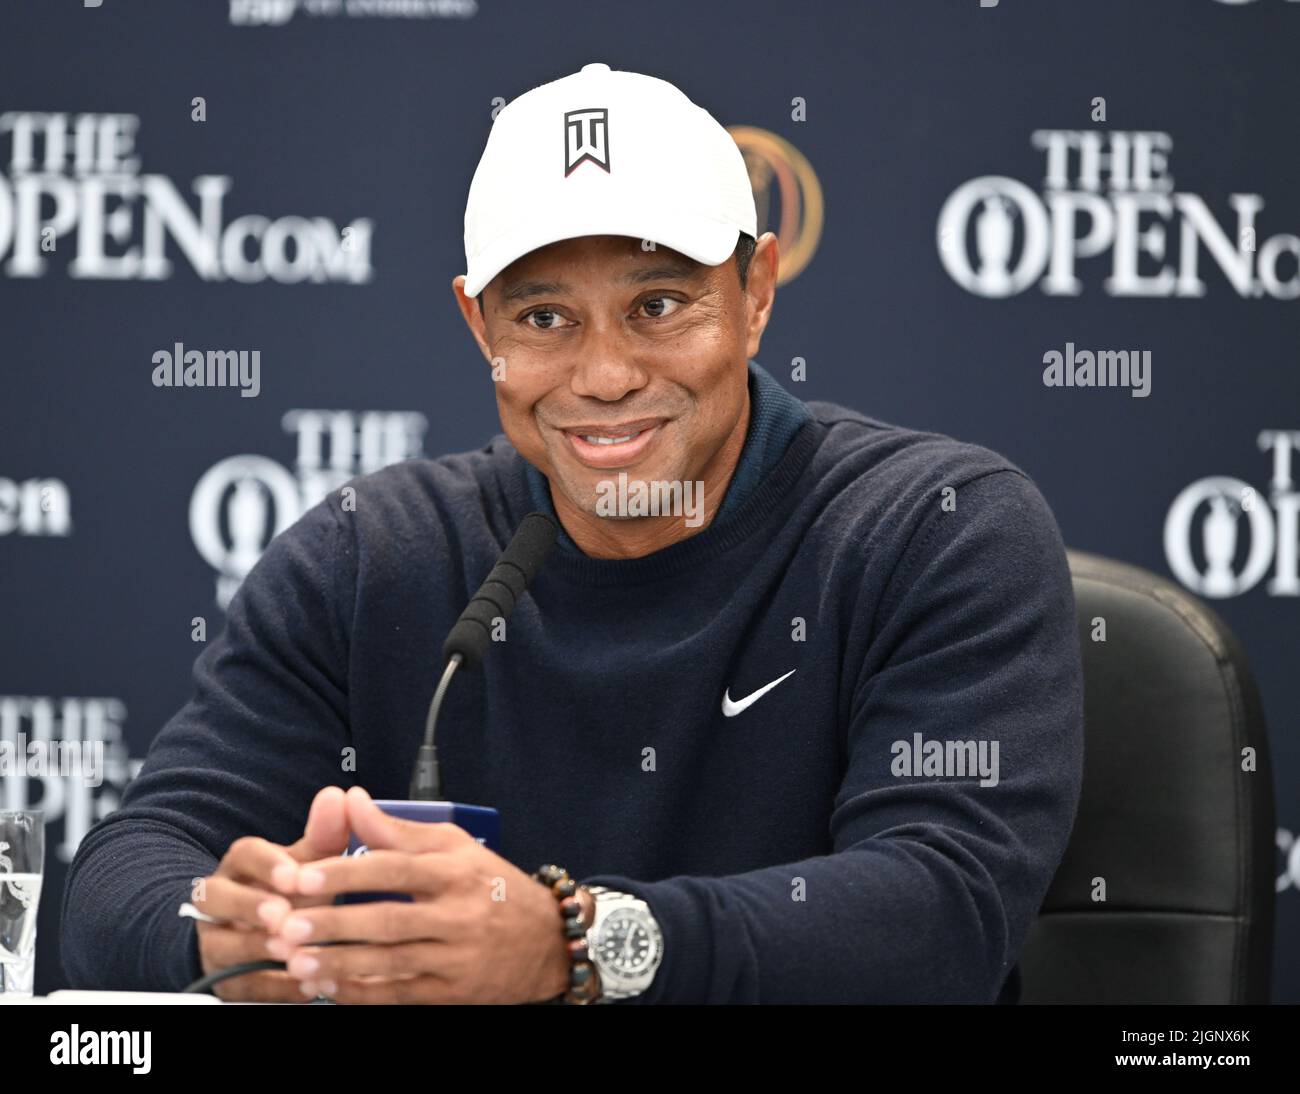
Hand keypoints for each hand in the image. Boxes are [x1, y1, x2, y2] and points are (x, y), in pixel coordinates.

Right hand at [193, 786, 350, 1001]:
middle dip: (248, 907)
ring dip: (256, 949)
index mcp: (242, 864)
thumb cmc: (289, 890)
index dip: (267, 865)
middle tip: (281, 916)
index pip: (244, 855)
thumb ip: (324, 834)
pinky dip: (272, 987)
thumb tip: (338, 795)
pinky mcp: (222, 979)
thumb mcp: (307, 863)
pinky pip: (240, 986)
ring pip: (222, 943)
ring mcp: (214, 940)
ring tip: (290, 953)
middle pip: (217, 898)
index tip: (293, 875)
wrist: (255, 934)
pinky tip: (304, 986)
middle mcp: (219, 899)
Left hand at [268, 785, 582, 1003]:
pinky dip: (362, 995)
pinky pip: (400, 995)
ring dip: (339, 964)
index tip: (301, 876)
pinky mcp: (453, 993)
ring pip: (389, 962)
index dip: (345, 873)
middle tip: (285, 926)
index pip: (394, 869)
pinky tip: (329, 989)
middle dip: (332, 925)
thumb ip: (398, 829)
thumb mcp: (455, 847)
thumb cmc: (493, 885)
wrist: (548, 941)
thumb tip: (351, 801)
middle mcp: (458, 914)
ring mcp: (456, 958)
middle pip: (387, 920)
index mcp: (455, 871)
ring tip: (295, 963)